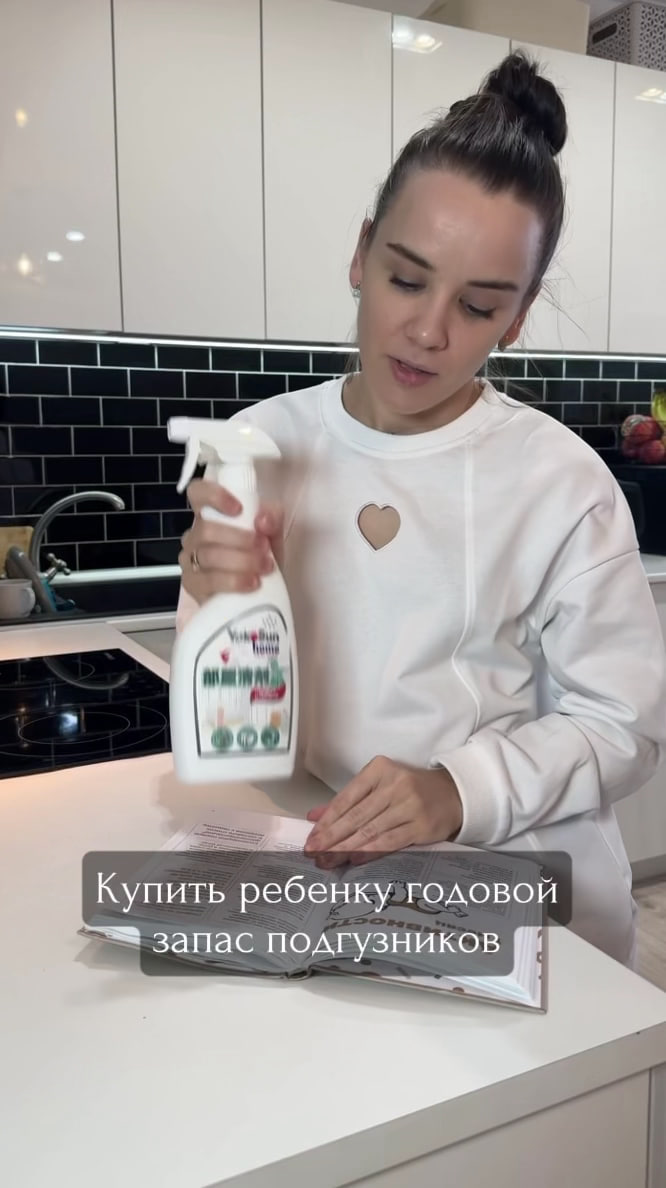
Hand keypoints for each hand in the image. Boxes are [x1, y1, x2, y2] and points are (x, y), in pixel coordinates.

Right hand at [178, 478, 283, 604]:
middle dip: (239, 539)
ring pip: (208, 556)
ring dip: (241, 561)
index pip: (198, 492)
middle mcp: (195, 534)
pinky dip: (234, 582)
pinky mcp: (192, 585)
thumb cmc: (262, 554)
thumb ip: (273, 518)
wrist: (264, 590)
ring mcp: (190, 560)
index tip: (238, 509)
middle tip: (264, 548)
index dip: (214, 496)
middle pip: (206, 530)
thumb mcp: (274, 532)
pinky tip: (252, 583)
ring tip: (265, 567)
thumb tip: (262, 520)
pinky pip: (208, 581)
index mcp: (210, 514)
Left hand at [303, 756, 463, 867]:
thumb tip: (315, 815)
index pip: (346, 798)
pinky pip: (389, 841)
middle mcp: (394, 785)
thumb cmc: (411, 789)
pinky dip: (369, 851)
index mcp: (379, 770)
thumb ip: (349, 800)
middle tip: (313, 852)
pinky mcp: (421, 825)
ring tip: (327, 860)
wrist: (453, 794)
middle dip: (331, 837)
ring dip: (345, 848)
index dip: (327, 820)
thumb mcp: (380, 785)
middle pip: (355, 816)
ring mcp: (409, 805)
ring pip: (370, 830)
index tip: (312, 837)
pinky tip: (354, 859)